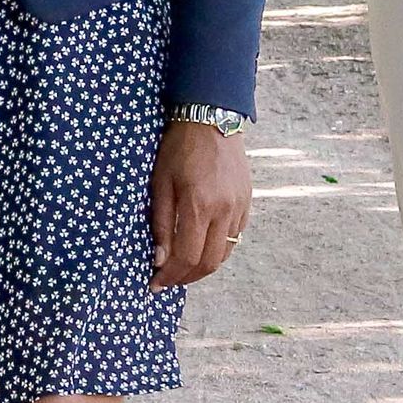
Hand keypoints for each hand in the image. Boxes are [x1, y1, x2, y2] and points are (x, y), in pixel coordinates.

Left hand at [148, 120, 251, 288]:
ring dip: (203, 267)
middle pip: (209, 263)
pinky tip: (201, 246)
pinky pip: (234, 238)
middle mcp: (224, 211)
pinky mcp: (247, 203)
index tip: (155, 283)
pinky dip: (217, 250)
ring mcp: (239, 208)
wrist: (212, 118)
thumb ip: (161, 222)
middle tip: (168, 280)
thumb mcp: (160, 182)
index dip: (171, 276)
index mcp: (199, 206)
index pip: (187, 257)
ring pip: (224, 253)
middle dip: (187, 278)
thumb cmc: (179, 148)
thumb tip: (159, 258)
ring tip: (182, 267)